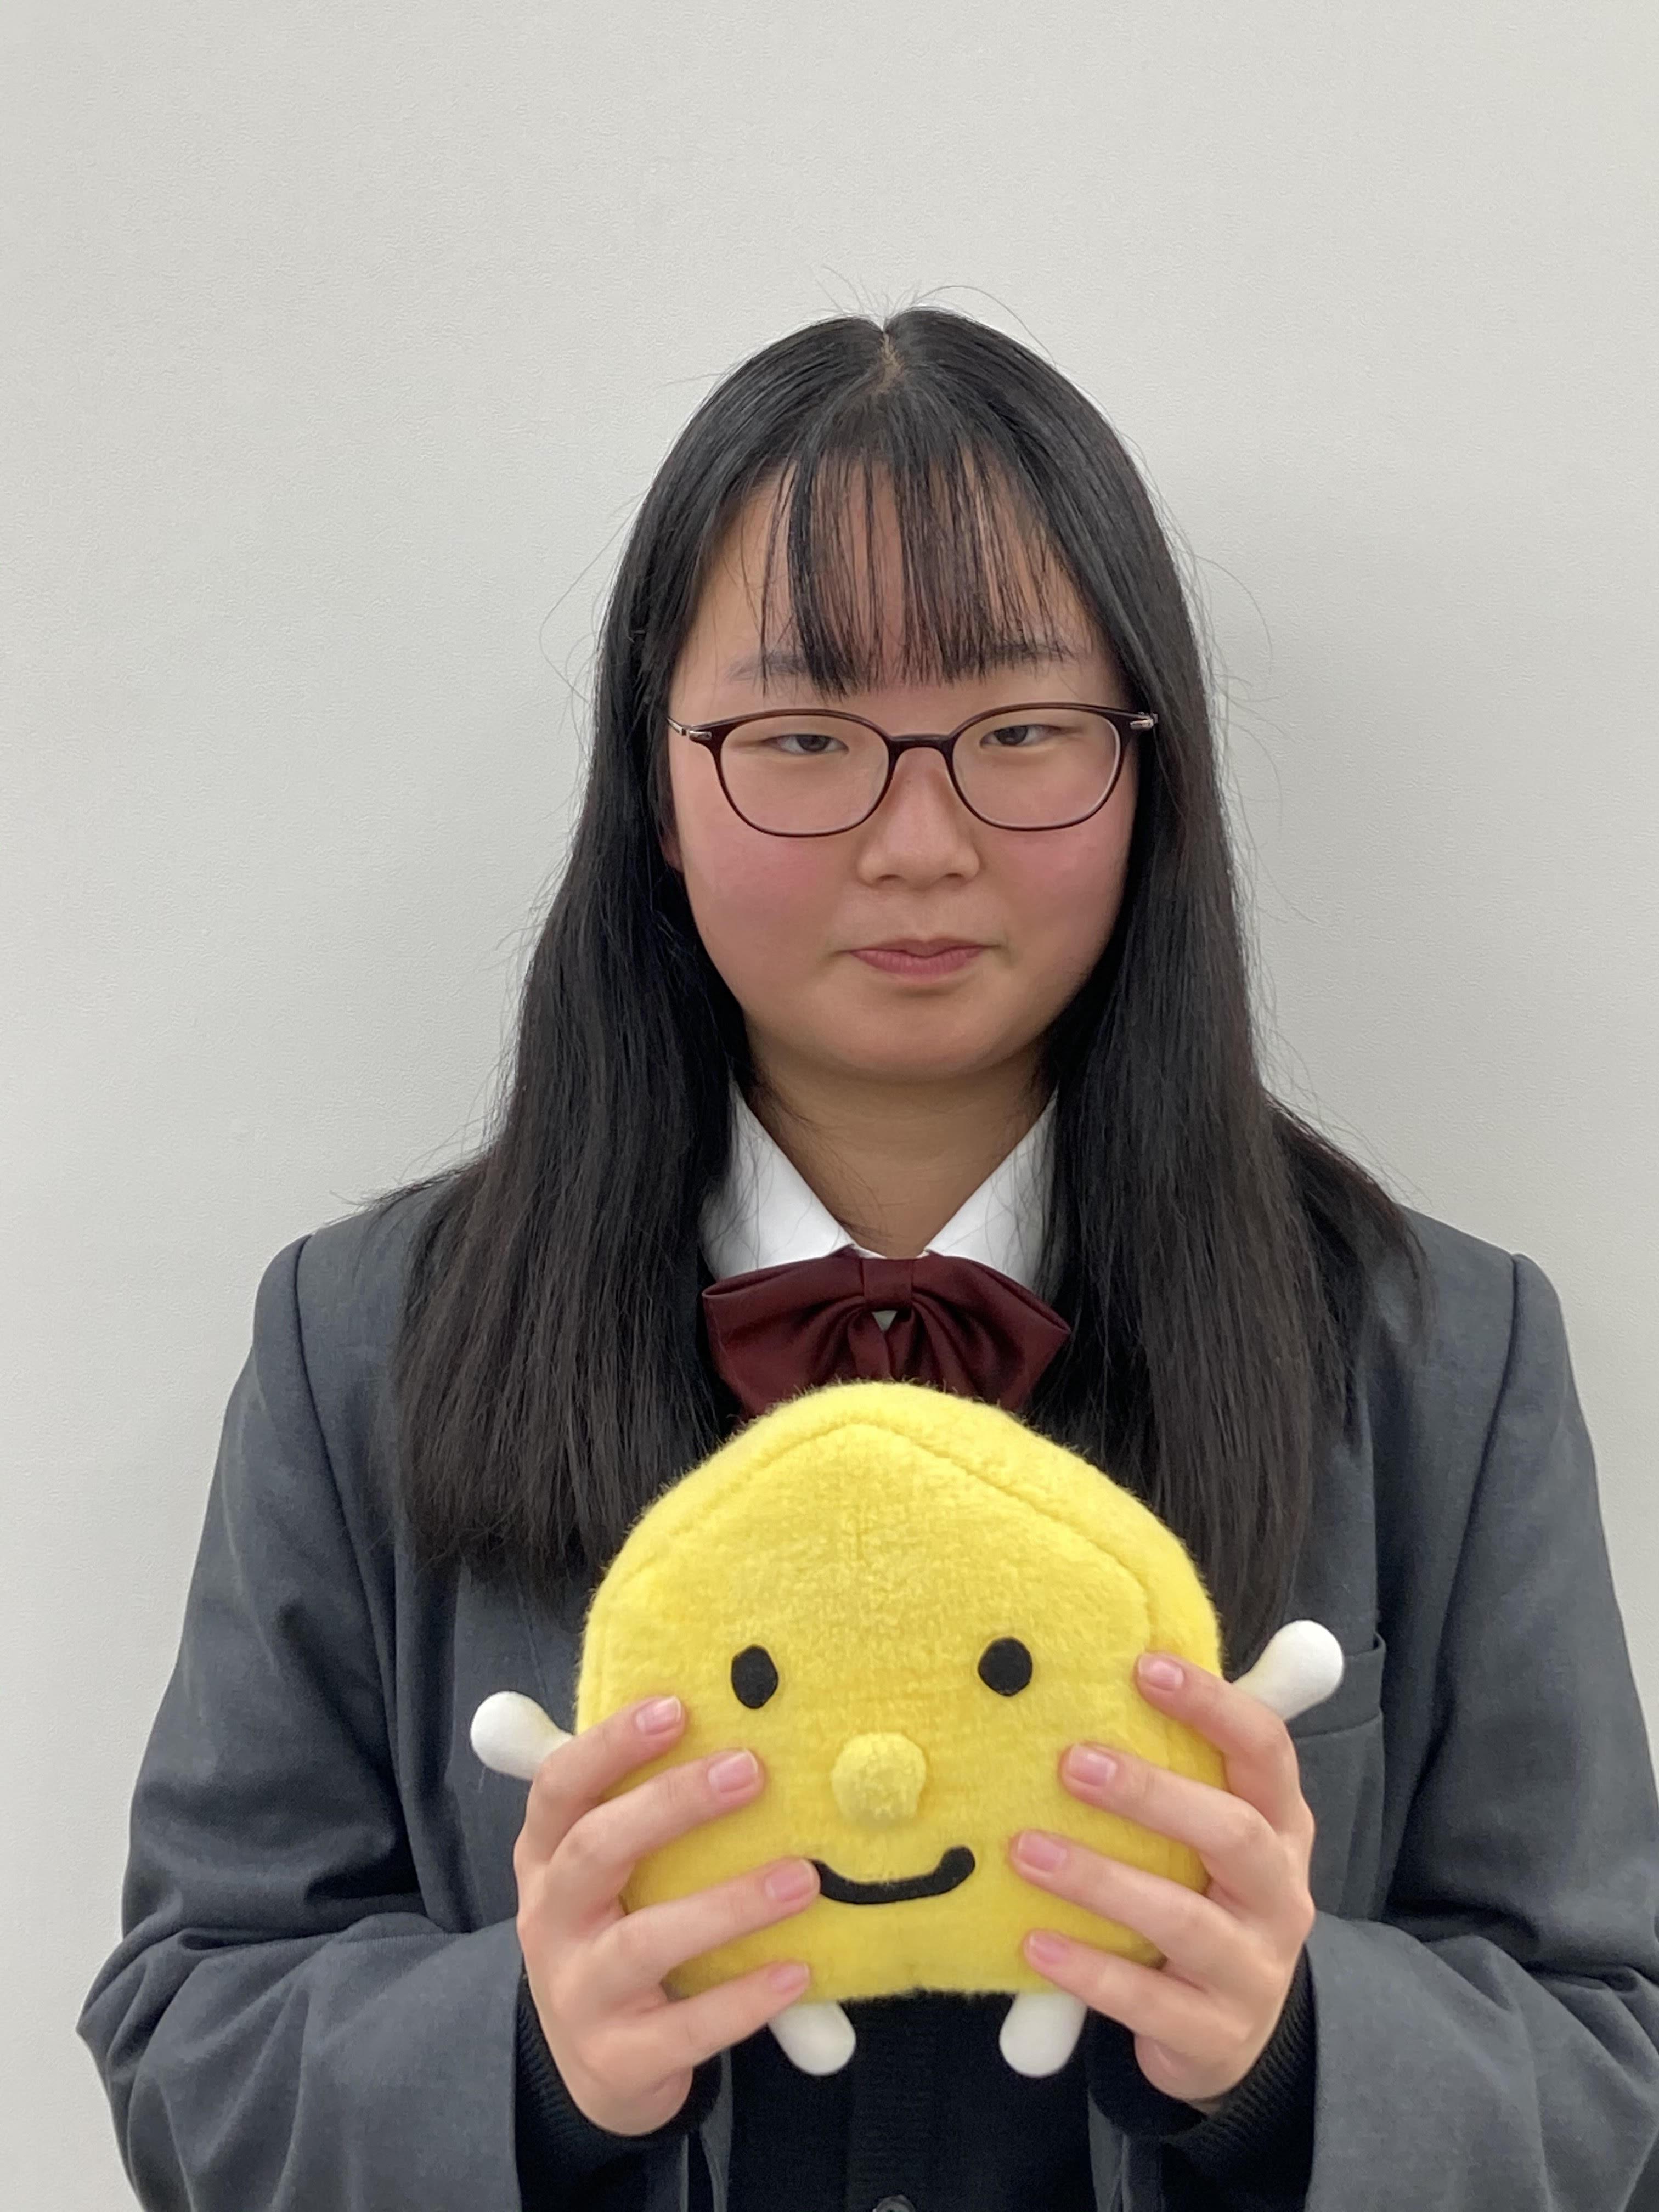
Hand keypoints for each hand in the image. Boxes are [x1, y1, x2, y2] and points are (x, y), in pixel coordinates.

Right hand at [513, 1695, 820, 2135]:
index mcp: (544, 1859)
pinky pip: (685, 2028)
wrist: (590, 2067)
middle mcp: (550, 1920)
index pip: (560, 1788)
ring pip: (643, 1944)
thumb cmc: (614, 1933)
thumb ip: (639, 1803)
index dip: (610, 1745)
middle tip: (750, 1770)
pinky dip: (743, 2000)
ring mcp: (579, 1994)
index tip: (676, 1707)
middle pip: (594, 1851)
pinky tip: (798, 1971)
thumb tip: (726, 1713)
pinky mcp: (618, 2060)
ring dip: (727, 1906)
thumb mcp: (605, 1872)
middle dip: (670, 1805)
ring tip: (801, 1878)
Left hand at [1008, 1650, 1315, 2114]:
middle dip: (1152, 1795)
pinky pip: (1150, 2003)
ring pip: (1185, 1923)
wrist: (1238, 2030)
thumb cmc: (1207, 1895)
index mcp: (1281, 1825)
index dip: (1213, 1706)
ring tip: (1027, 1851)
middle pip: (1234, 1834)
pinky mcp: (1215, 2036)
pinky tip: (1034, 1944)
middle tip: (1071, 1763)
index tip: (1144, 1665)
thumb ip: (1188, 1754)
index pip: (1266, 1752)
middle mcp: (1280, 1893)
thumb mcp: (1213, 1826)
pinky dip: (1090, 1974)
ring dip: (1102, 1882)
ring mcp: (1254, 1970)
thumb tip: (1130, 1649)